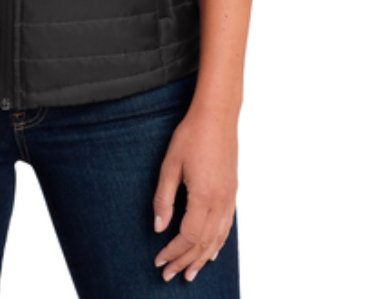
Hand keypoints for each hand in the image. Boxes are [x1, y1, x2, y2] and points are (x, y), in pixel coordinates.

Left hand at [152, 100, 237, 282]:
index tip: (159, 260)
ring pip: (217, 238)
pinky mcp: (232, 192)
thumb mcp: (170, 164)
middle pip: (203, 243)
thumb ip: (164, 198)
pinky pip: (227, 226)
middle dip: (185, 261)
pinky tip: (212, 251)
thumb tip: (159, 227)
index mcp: (204, 196)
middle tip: (170, 275)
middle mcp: (220, 202)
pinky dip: (218, 243)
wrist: (218, 115)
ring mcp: (229, 198)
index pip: (188, 236)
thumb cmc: (191, 135)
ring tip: (190, 273)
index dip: (173, 251)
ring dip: (203, 258)